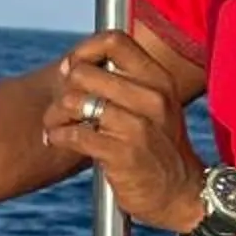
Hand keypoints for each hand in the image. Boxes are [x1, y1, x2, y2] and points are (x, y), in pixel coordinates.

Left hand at [40, 30, 205, 233]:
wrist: (181, 194)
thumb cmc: (156, 147)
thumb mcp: (152, 107)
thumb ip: (123, 83)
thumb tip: (73, 64)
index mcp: (158, 79)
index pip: (114, 41)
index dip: (83, 51)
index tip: (71, 71)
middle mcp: (152, 97)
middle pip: (84, 72)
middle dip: (62, 90)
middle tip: (61, 109)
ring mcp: (139, 126)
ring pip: (74, 102)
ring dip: (54, 116)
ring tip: (55, 127)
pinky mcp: (123, 153)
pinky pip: (74, 134)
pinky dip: (57, 137)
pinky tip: (58, 141)